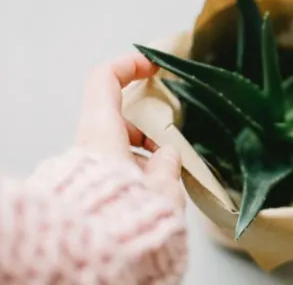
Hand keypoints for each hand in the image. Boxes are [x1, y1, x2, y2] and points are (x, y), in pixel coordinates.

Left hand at [75, 53, 184, 209]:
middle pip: (119, 118)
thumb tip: (169, 157)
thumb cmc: (123, 216)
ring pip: (121, 146)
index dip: (129, 65)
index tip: (154, 66)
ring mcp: (90, 167)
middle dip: (150, 125)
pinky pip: (119, 168)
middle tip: (173, 135)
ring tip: (171, 170)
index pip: (104, 79)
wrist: (94, 256)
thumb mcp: (160, 186)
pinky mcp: (93, 187)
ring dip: (148, 153)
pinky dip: (139, 171)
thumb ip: (167, 164)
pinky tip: (158, 188)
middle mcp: (90, 146)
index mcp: (102, 133)